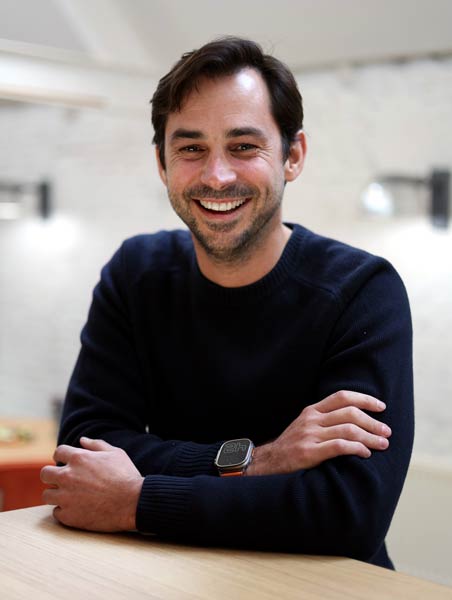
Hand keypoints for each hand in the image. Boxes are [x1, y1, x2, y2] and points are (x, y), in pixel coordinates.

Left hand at [40, 437, 143, 531]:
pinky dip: (64, 511)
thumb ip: (96, 444)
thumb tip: (82, 440)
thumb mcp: (115, 453)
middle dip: (51, 475)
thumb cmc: (126, 475)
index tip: (65, 462)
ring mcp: (66, 497)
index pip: (58, 452)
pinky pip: (56, 513)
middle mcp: (67, 476)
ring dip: (56, 494)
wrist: (133, 502)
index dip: (62, 456)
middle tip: (62, 480)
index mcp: (78, 458)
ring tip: (69, 496)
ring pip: (47, 495)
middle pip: (45, 474)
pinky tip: (77, 509)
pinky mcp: (68, 516)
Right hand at [246, 391, 390, 475]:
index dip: (364, 399)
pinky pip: (339, 446)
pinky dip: (356, 448)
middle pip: (349, 413)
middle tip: (386, 431)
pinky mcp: (309, 452)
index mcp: (312, 411)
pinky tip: (365, 454)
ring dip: (370, 437)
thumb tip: (356, 419)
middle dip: (373, 422)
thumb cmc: (292, 447)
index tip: (381, 406)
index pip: (342, 397)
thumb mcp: (305, 426)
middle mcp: (311, 419)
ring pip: (348, 430)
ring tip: (383, 444)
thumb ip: (325, 420)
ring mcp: (310, 435)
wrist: (268, 463)